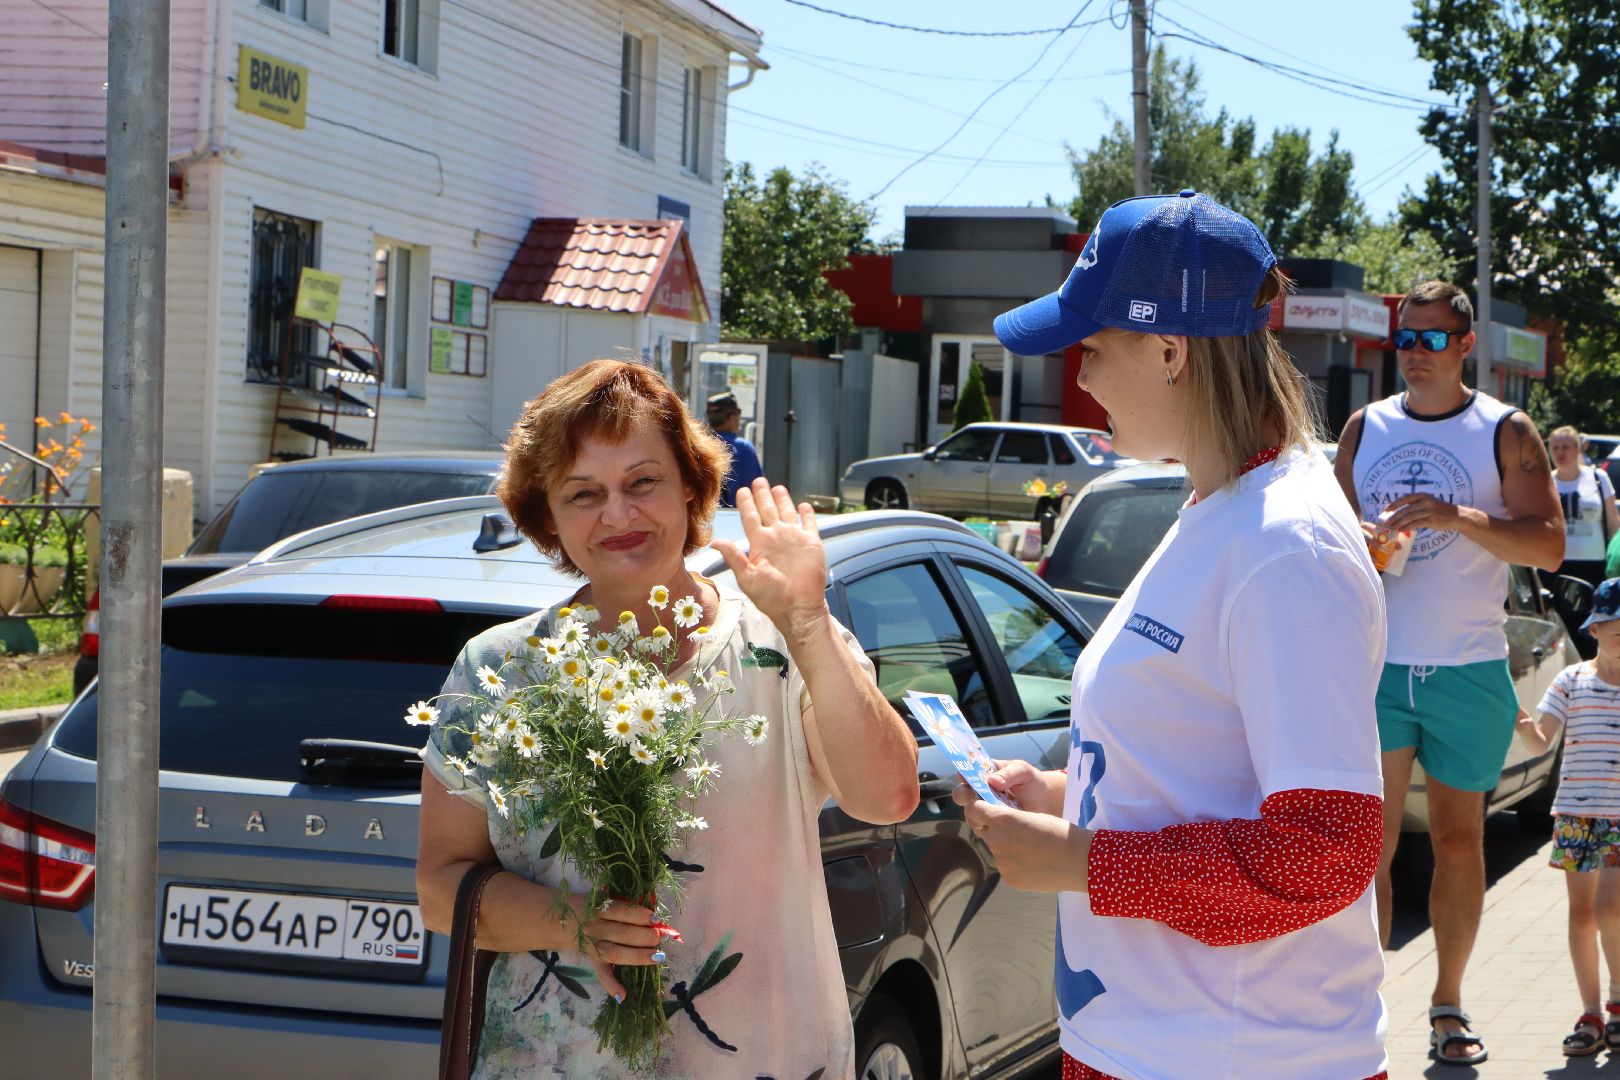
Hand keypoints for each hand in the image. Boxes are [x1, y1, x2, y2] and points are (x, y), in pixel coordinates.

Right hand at [568, 895, 666, 1001]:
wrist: (572, 921)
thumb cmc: (602, 908)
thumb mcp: (610, 899)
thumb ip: (630, 907)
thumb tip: (657, 920)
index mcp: (601, 908)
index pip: (622, 911)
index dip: (641, 916)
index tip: (657, 920)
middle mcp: (596, 928)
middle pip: (622, 934)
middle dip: (645, 937)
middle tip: (660, 937)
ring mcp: (594, 946)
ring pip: (615, 953)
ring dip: (638, 956)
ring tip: (657, 956)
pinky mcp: (594, 961)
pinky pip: (601, 974)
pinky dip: (611, 986)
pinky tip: (622, 996)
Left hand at [710, 477, 828, 633]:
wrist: (798, 608)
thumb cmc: (772, 598)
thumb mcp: (748, 578)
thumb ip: (734, 557)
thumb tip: (715, 542)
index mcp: (759, 544)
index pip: (750, 517)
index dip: (746, 503)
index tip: (741, 490)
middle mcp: (776, 538)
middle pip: (767, 510)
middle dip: (762, 495)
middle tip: (758, 480)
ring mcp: (794, 539)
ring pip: (787, 512)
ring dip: (782, 500)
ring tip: (777, 487)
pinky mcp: (812, 543)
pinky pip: (809, 523)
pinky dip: (807, 514)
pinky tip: (803, 505)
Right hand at [951, 759, 1063, 816]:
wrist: (1045, 801)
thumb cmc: (1031, 781)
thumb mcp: (1022, 771)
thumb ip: (1008, 773)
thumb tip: (992, 781)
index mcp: (984, 774)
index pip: (966, 772)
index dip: (962, 775)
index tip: (965, 778)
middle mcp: (980, 791)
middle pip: (961, 794)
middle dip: (964, 795)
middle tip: (973, 797)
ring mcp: (985, 808)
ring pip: (969, 812)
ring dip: (975, 813)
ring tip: (991, 813)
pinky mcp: (991, 824)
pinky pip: (980, 827)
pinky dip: (985, 826)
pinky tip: (998, 825)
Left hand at [960, 797, 1090, 893]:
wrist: (1078, 860)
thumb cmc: (1058, 832)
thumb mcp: (1031, 816)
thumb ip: (1008, 819)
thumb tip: (994, 824)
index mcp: (1001, 819)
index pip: (974, 810)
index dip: (979, 809)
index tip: (986, 810)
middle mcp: (996, 839)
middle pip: (986, 832)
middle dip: (996, 830)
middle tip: (1018, 833)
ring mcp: (1001, 861)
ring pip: (997, 851)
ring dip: (1007, 848)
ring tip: (1032, 850)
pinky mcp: (1008, 878)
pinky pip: (1007, 867)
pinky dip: (1016, 865)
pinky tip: (1034, 863)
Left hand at [1381, 493, 1465, 534]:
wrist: (1456, 516)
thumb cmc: (1439, 510)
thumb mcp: (1428, 502)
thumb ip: (1415, 504)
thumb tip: (1398, 511)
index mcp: (1423, 495)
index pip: (1405, 499)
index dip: (1394, 504)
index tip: (1386, 510)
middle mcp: (1425, 502)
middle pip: (1405, 510)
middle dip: (1394, 517)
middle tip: (1386, 522)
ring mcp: (1429, 511)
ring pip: (1409, 518)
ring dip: (1399, 523)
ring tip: (1392, 528)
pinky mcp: (1431, 520)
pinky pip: (1415, 524)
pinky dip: (1406, 527)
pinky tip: (1401, 530)